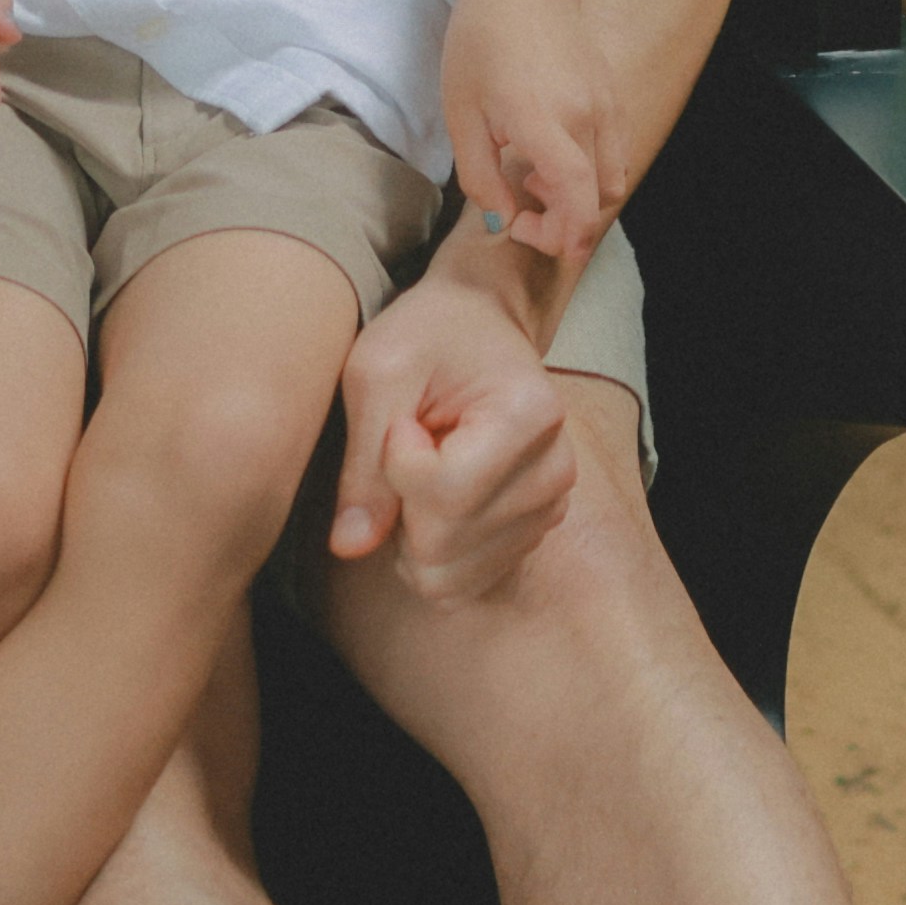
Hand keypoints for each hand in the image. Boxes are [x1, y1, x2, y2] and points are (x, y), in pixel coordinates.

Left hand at [326, 270, 576, 600]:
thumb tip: (349, 547)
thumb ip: (363, 461)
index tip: (401, 419)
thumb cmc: (428, 334)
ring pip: (450, 577)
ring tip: (422, 467)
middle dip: (398, 505)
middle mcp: (555, 471)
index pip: (442, 494)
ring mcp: (551, 508)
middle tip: (406, 445)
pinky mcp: (534, 532)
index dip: (393, 464)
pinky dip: (433, 551)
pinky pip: (462, 583)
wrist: (480, 321)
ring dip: (412, 533)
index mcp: (531, 416)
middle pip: (442, 545)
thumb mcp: (377, 371)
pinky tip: (435, 496)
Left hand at [440, 0, 623, 263]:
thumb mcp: (461, 111)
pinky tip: (553, 150)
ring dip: (581, 196)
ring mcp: (607, 105)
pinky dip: (592, 170)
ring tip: (534, 174)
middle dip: (564, 222)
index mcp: (546, 124)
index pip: (580, 205)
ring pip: (613, 178)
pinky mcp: (612, 93)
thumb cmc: (481, 38)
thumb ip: (481, 173)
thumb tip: (501, 216)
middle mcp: (589, 119)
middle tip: (521, 203)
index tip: (520, 227)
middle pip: (600, 201)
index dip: (559, 237)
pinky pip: (615, 151)